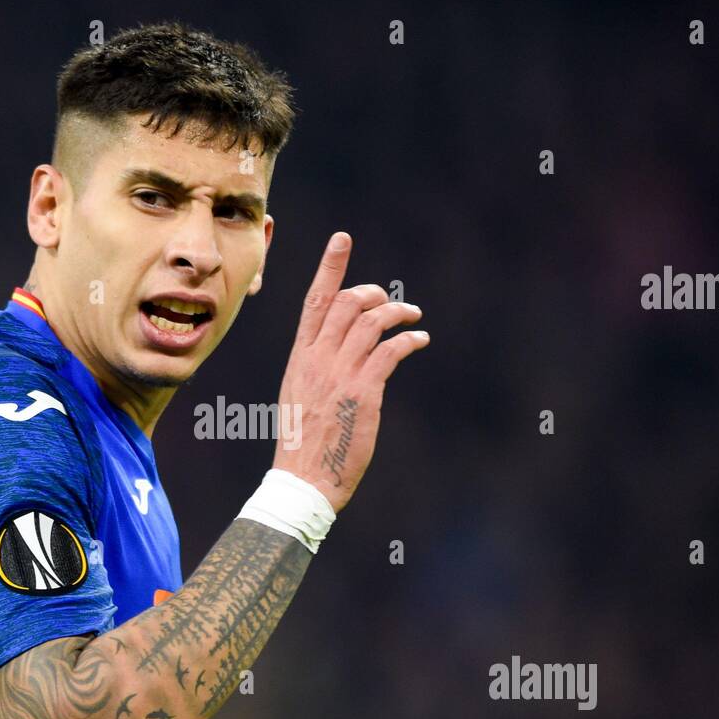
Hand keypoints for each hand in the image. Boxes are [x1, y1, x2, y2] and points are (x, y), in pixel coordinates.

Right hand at [271, 232, 428, 514]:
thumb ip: (317, 368)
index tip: (343, 239)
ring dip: (398, 312)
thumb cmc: (305, 444)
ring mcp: (340, 374)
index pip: (314, 301)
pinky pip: (390, 351)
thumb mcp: (301, 396)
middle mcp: (317, 359)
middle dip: (374, 293)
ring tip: (413, 318)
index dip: (330, 267)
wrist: (303, 480)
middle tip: (390, 302)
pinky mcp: (363, 392)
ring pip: (372, 321)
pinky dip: (409, 339)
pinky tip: (419, 340)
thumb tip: (338, 352)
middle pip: (347, 302)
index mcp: (299, 358)